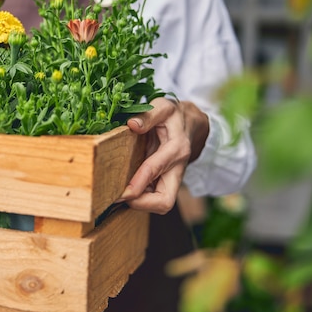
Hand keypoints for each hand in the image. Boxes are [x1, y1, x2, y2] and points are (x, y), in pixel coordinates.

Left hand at [120, 97, 208, 213]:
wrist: (192, 123)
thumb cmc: (174, 115)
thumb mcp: (163, 107)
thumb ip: (149, 115)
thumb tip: (132, 124)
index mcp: (176, 148)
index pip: (155, 170)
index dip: (137, 184)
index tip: (121, 193)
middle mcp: (177, 168)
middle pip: (165, 201)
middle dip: (142, 204)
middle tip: (119, 197)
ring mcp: (173, 178)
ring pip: (161, 204)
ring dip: (140, 203)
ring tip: (119, 193)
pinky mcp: (167, 181)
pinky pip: (155, 197)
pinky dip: (141, 198)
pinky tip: (127, 188)